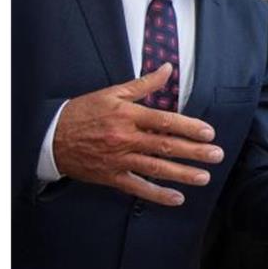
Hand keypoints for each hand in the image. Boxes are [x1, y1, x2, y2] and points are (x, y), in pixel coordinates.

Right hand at [52, 63, 223, 205]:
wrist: (50, 137)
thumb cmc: (83, 112)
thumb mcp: (112, 93)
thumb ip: (144, 84)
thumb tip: (168, 69)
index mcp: (128, 115)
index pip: (165, 121)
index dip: (189, 127)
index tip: (209, 133)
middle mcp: (126, 138)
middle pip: (166, 146)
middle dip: (195, 152)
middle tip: (217, 155)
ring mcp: (119, 159)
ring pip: (156, 168)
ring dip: (183, 174)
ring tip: (205, 177)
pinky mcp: (111, 176)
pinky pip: (137, 187)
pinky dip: (157, 194)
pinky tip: (177, 198)